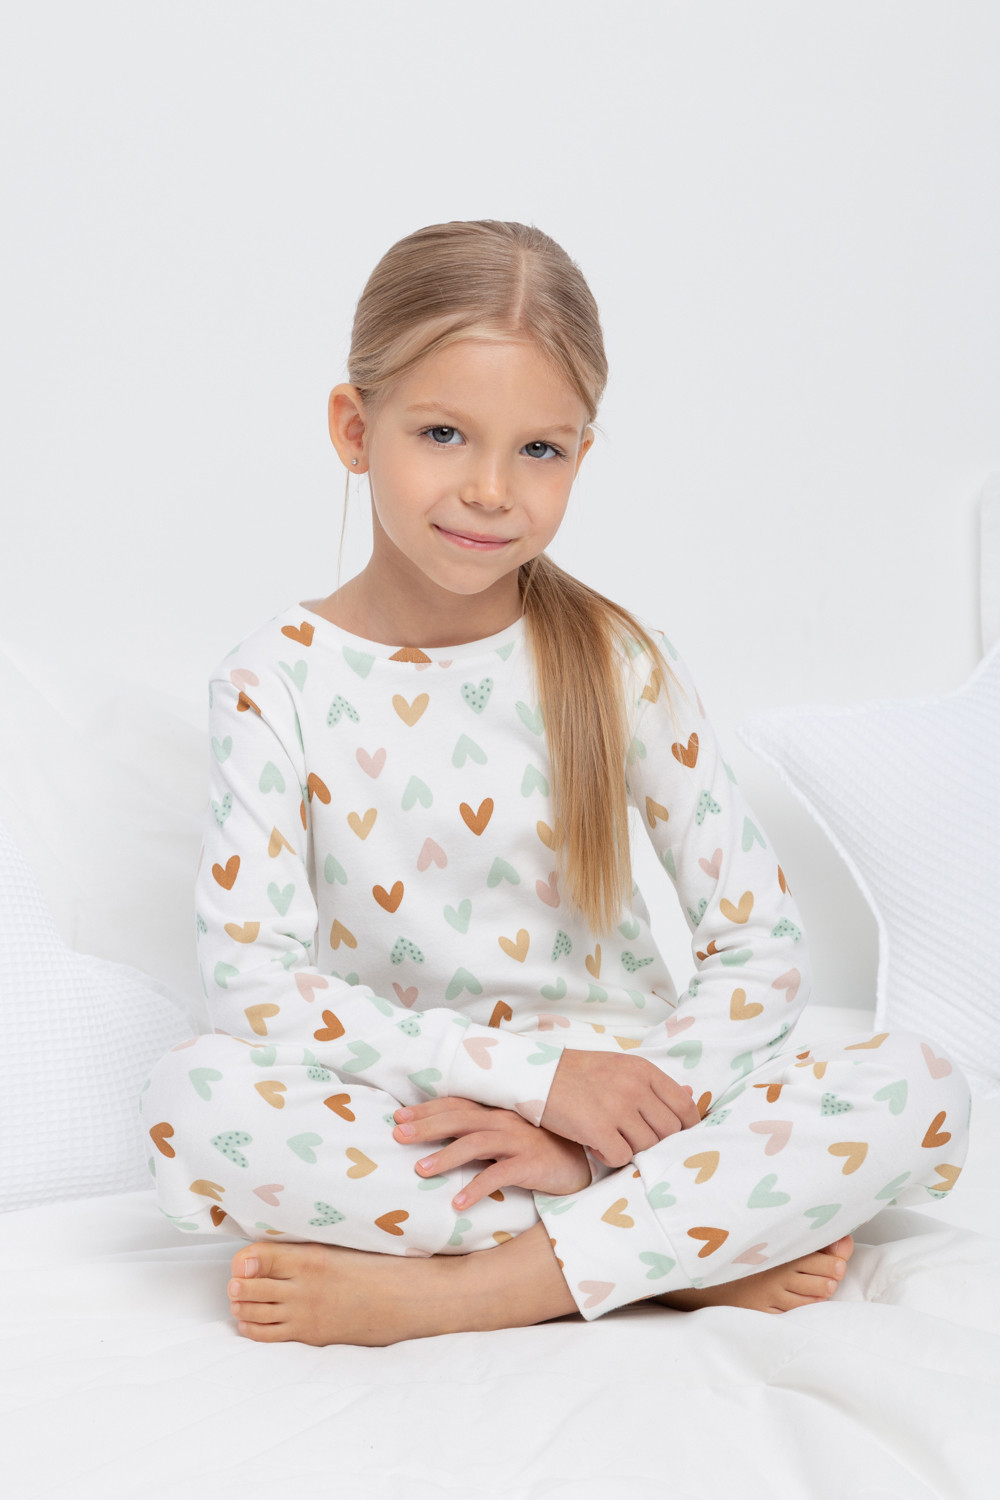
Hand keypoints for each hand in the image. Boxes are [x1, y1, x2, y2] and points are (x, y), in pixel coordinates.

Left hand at [393, 1097, 590, 1209]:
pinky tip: (458, 1203)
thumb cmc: (538, 1148)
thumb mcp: (507, 1135)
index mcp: (496, 1112)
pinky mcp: (531, 1164)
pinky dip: (477, 1188)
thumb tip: (441, 1137)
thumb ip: (479, 1131)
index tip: (398, 1115)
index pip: (456, 1105)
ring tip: (420, 1170)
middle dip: (426, 1126)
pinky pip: (499, 1175)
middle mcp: (504, 1121)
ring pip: (475, 1144)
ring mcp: (518, 1141)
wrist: (583, 1162)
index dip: (427, 1109)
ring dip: (446, 1157)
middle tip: (397, 1135)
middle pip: (459, 1119)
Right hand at [541, 1049, 699, 1167]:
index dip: (688, 1127)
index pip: (684, 1105)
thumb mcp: (620, 1066)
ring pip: (647, 1147)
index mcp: (643, 1070)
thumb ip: (653, 1083)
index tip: (679, 1137)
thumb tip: (692, 1093)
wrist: (536, 1073)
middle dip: (656, 1141)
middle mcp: (634, 1087)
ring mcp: (616, 1108)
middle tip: (636, 1140)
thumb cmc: (579, 1072)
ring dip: (631, 1149)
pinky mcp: (597, 1129)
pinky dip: (611, 1156)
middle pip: (669, 1131)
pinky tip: (596, 1144)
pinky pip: (622, 1157)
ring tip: (612, 1138)